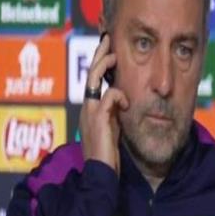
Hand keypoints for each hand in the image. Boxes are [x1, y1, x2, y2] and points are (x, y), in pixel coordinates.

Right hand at [79, 34, 128, 174]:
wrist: (100, 176)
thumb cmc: (108, 157)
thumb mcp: (112, 131)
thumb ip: (114, 115)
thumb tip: (125, 100)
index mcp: (91, 111)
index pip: (93, 82)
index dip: (99, 64)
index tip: (108, 50)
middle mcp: (87, 108)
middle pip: (89, 74)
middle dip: (99, 54)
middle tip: (107, 39)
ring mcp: (90, 112)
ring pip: (93, 78)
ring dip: (104, 64)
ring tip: (114, 55)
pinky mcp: (97, 118)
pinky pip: (109, 96)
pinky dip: (120, 95)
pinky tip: (127, 103)